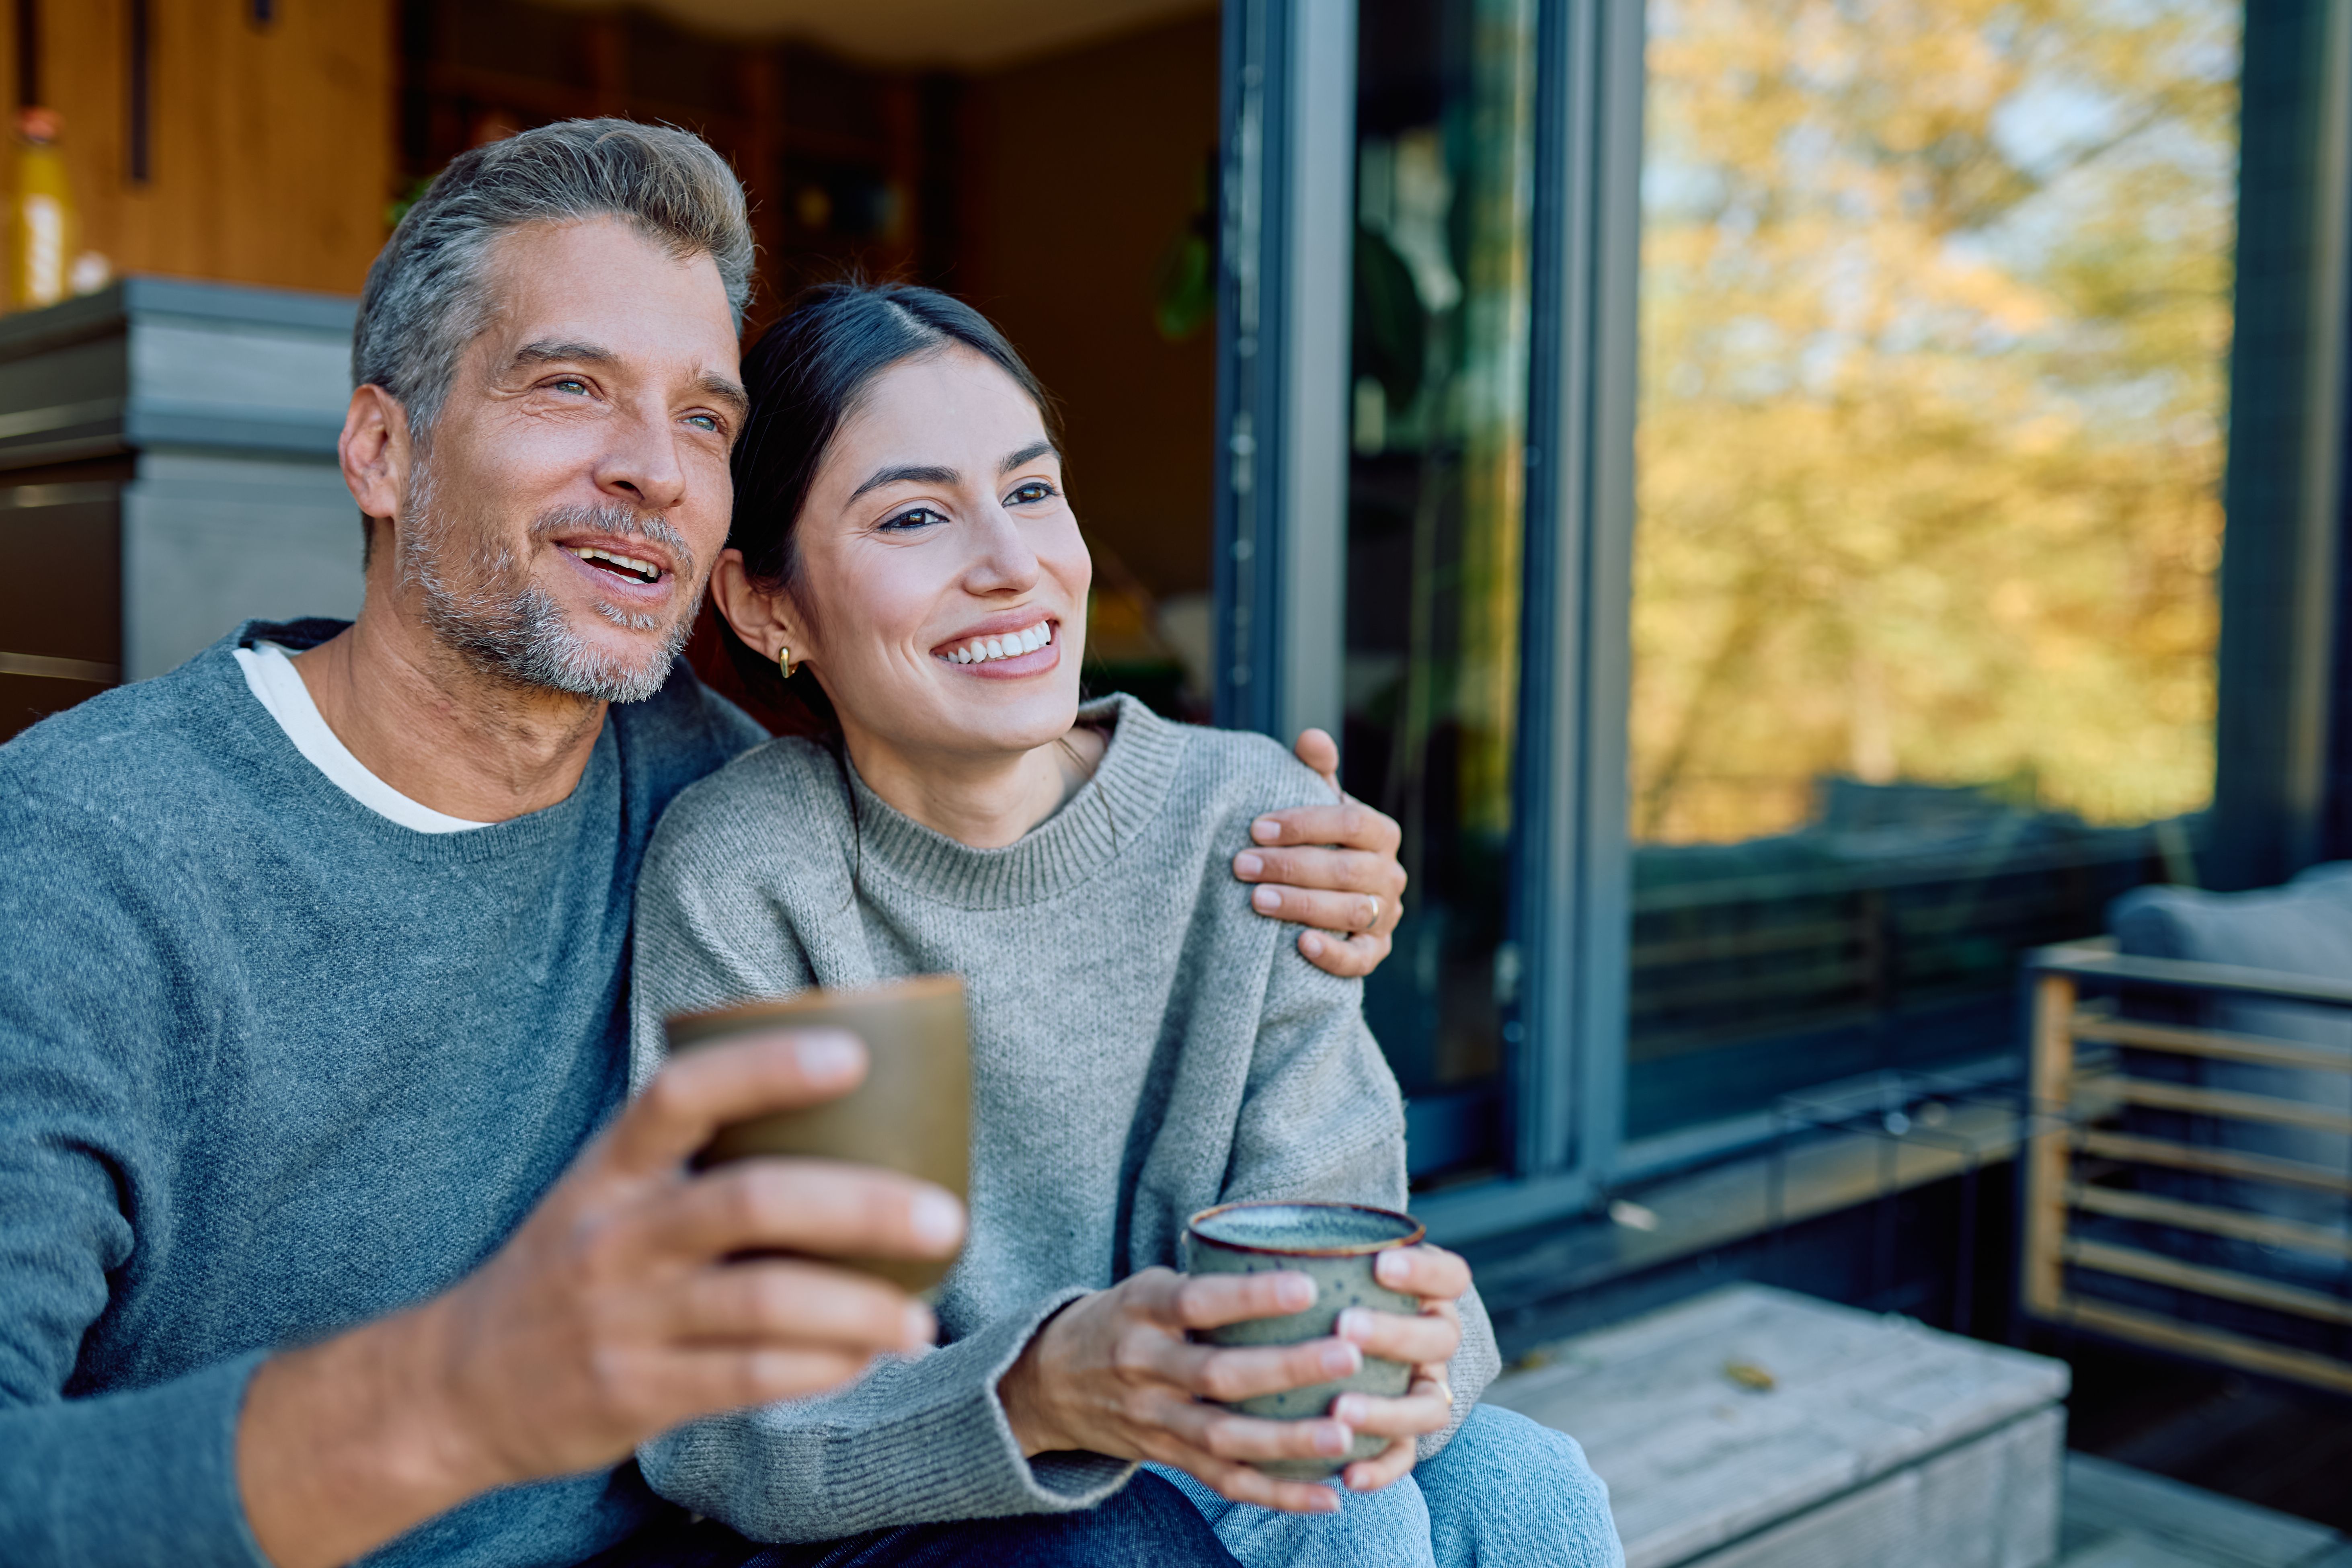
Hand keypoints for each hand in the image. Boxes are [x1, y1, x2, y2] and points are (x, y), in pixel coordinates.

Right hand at [237, 1028, 965, 1567]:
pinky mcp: (633, 1393)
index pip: (683, 1093)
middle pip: (749, 1201)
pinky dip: (819, 1368)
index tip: (852, 1054)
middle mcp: (615, 1235)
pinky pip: (746, 1378)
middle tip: (945, 1216)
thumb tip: (842, 1119)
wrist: (458, 1386)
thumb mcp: (609, 1191)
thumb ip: (696, 1157)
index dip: (766, 1067)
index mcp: (611, 1169)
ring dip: (859, 1310)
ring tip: (922, 1320)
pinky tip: (866, 1359)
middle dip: (860, 1207)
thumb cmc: (572, 1267)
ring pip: (762, 1301)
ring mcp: (622, 1317)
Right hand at [997, 1268, 1372, 1514]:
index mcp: (1142, 1310)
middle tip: (1348, 1356)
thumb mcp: (1148, 1286)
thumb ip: (1208, 1281)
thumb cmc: (1123, 1319)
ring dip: (1288, 1441)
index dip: (1250, 1297)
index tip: (1309, 1288)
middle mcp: (1143, 1367)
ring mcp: (1154, 1420)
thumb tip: (1303, 1259)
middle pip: (1216, 1374)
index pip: (1195, 1301)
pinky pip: (1226, 1482)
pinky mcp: (1167, 1459)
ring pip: (1223, 1438)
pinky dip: (1278, 1495)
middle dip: (1286, 1368)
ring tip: (1346, 1434)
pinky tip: (1328, 1496)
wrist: (1049, 1381)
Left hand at [1234, 729, 1407, 979]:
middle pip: (1345, 870)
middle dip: (1290, 867)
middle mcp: (1390, 874)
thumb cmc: (1316, 840)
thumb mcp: (1316, 803)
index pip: (1351, 823)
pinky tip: (1299, 944)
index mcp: (1380, 833)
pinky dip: (1333, 954)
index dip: (1305, 824)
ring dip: (1302, 906)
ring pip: (1350, 912)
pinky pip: (1360, 959)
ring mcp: (1385, 915)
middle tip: (1240, 865)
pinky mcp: (1375, 951)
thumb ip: (1314, 771)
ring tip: (1255, 901)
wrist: (1324, 893)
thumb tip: (1311, 738)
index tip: (1256, 827)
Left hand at [1329, 1245, 1469, 1491]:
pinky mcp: (1401, 1436)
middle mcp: (1431, 1341)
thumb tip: (1234, 1233)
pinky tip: (1345, 1475)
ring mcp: (1421, 1390)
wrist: (1326, 1334)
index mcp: (1424, 1292)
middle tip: (1345, 1327)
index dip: (1424, 1270)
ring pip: (1427, 1407)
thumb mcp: (1321, 1264)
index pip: (1449, 1275)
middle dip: (1394, 1334)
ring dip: (1388, 1411)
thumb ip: (1305, 1251)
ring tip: (1341, 1408)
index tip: (1379, 1263)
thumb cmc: (1318, 1290)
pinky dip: (1379, 1469)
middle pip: (1438, 1339)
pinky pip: (1402, 1458)